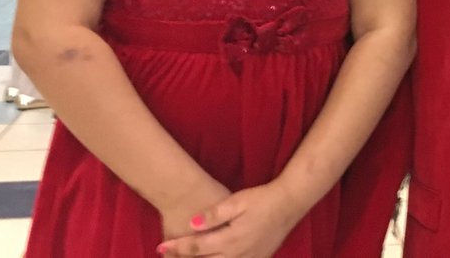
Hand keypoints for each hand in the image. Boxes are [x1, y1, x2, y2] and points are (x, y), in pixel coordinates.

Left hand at [157, 181, 304, 257]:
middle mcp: (238, 254)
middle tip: (166, 255)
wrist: (290, 203)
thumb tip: (192, 222)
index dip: (177, 247)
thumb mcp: (238, 201)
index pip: (196, 247)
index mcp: (230, 239)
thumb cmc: (262, 198)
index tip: (160, 246)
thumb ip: (215, 214)